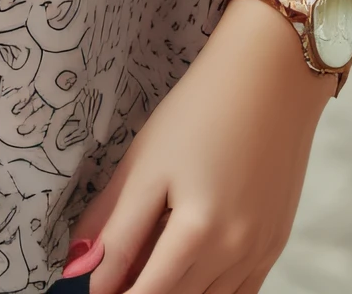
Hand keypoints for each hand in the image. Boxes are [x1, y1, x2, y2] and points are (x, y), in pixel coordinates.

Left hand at [73, 0, 333, 292]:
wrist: (272, 78)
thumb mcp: (144, 164)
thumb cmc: (201, 112)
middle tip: (108, 280)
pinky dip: (207, 292)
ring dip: (174, 292)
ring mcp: (260, 252)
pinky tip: (184, 274)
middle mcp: (234, 252)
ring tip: (143, 268)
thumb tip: (76, 271)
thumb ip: (111, 227)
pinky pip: (238, 293)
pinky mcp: (275, 245)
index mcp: (197, 233)